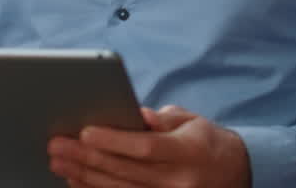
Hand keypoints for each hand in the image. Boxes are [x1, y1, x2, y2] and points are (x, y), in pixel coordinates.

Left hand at [47, 105, 250, 187]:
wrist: (238, 175)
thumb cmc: (208, 142)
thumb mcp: (193, 122)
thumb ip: (163, 119)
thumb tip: (137, 115)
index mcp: (189, 153)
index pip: (145, 148)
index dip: (113, 141)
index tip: (84, 131)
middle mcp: (179, 182)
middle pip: (125, 171)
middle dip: (86, 157)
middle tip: (56, 145)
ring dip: (84, 177)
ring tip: (59, 163)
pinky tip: (76, 182)